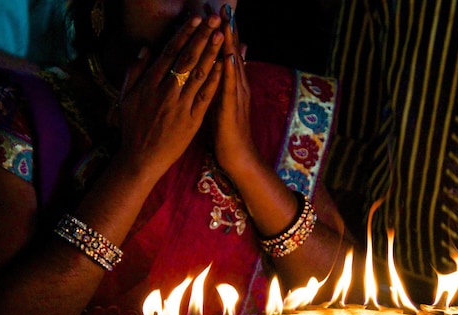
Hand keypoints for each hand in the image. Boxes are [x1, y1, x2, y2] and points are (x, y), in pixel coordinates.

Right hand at [113, 13, 224, 178]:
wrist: (141, 158)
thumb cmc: (132, 127)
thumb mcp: (125, 97)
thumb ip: (134, 71)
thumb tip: (146, 48)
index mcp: (149, 83)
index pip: (170, 53)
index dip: (184, 35)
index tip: (195, 20)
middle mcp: (165, 91)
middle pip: (186, 59)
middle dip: (201, 37)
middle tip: (213, 20)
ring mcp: (180, 106)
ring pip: (198, 74)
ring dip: (211, 53)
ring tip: (221, 36)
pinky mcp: (192, 121)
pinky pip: (206, 96)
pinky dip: (215, 80)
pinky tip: (224, 66)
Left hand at [210, 4, 258, 176]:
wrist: (238, 157)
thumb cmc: (228, 131)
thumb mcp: (224, 101)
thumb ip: (225, 81)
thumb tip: (227, 63)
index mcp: (233, 84)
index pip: (228, 53)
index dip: (224, 32)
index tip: (219, 12)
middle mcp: (237, 86)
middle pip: (232, 53)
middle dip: (228, 30)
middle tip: (224, 8)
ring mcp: (236, 96)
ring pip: (232, 66)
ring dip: (229, 44)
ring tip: (227, 24)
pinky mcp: (231, 109)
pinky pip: (229, 88)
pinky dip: (229, 71)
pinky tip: (228, 57)